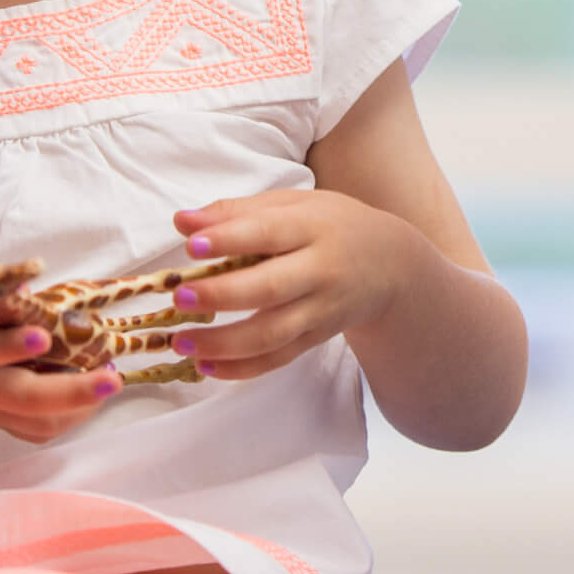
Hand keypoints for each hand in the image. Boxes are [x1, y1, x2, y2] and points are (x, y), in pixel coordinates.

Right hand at [0, 274, 117, 444]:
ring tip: (109, 379)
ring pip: (34, 420)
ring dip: (78, 405)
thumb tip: (29, 293)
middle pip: (21, 398)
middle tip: (112, 377)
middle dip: (71, 391)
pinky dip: (65, 416)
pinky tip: (89, 395)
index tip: (41, 335)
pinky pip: (32, 428)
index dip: (7, 345)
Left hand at [166, 190, 436, 381]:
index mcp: (312, 227)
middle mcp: (320, 271)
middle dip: (223, 296)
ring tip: (182, 342)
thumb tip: (182, 222)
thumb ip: (237, 212)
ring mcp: (320, 310)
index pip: (269, 233)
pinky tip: (206, 365)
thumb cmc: (331, 225)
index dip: (230, 239)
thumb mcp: (293, 205)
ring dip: (224, 343)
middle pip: (271, 289)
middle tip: (181, 298)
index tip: (192, 246)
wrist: (392, 265)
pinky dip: (242, 368)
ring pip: (272, 334)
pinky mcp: (316, 339)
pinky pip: (278, 359)